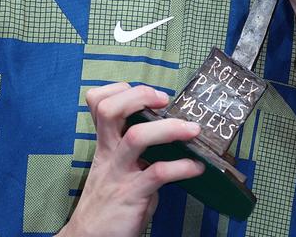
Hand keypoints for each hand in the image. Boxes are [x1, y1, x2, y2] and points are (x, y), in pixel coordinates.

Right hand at [60, 83, 205, 236]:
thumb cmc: (108, 206)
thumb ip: (137, 155)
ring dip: (168, 128)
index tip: (149, 95)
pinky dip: (181, 167)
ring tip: (192, 130)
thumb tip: (169, 142)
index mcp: (105, 146)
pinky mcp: (131, 195)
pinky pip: (157, 174)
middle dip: (139, 96)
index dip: (121, 90)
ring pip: (136, 137)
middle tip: (164, 100)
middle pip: (111, 111)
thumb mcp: (116, 171)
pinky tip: (195, 168)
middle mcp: (109, 154)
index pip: (99, 103)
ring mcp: (119, 174)